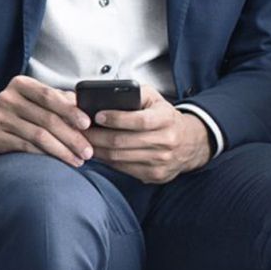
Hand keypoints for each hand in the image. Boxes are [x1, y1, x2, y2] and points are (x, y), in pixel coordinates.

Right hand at [0, 74, 93, 166]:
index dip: (70, 110)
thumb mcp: (36, 100)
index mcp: (20, 84)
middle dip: (71, 137)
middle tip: (87, 151)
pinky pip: (25, 148)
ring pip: (38, 136)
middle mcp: (7, 98)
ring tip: (77, 160)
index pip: (49, 96)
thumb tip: (87, 106)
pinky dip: (45, 156)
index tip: (87, 124)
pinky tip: (58, 163)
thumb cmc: (20, 113)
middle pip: (46, 119)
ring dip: (62, 151)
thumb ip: (59, 100)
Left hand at [84, 86, 211, 184]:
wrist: (189, 143)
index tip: (97, 116)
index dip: (116, 118)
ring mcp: (160, 161)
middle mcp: (166, 141)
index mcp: (166, 119)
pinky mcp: (154, 175)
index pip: (139, 120)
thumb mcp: (156, 100)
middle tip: (80, 130)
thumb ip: (135, 94)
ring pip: (119, 158)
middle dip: (97, 136)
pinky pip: (122, 169)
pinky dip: (106, 161)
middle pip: (122, 142)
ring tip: (84, 141)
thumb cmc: (165, 118)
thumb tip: (108, 96)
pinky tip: (97, 153)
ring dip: (97, 150)